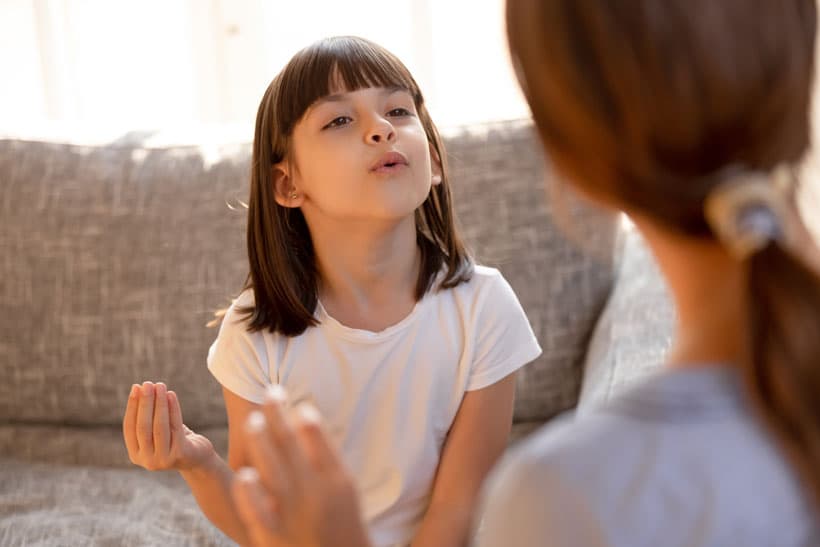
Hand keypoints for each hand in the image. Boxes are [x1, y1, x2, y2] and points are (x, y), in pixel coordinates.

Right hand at [123, 381, 214, 470]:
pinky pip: (175, 426)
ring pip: (159, 426)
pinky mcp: (180, 454)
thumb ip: (146, 416)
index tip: (135, 387)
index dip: (132, 406)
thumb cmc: (174, 439)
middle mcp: (147, 460)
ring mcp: (163, 459)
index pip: (129, 427)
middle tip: (147, 384)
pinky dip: (173, 409)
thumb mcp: (156, 430)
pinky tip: (171, 395)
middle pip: (143, 426)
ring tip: (160, 385)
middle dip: (145, 403)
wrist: (197, 458)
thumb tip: (139, 388)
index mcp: (135, 454)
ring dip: (159, 403)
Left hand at [230, 386, 370, 546]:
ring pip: (273, 469)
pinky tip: (244, 474)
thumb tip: (305, 421)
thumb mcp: (345, 493)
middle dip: (278, 415)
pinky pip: (257, 509)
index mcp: (338, 481)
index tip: (295, 400)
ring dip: (261, 441)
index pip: (318, 436)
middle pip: (291, 444)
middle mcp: (317, 493)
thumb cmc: (343, 530)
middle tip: (269, 393)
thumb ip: (327, 461)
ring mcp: (294, 514)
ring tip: (251, 420)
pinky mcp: (273, 536)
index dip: (304, 414)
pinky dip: (250, 491)